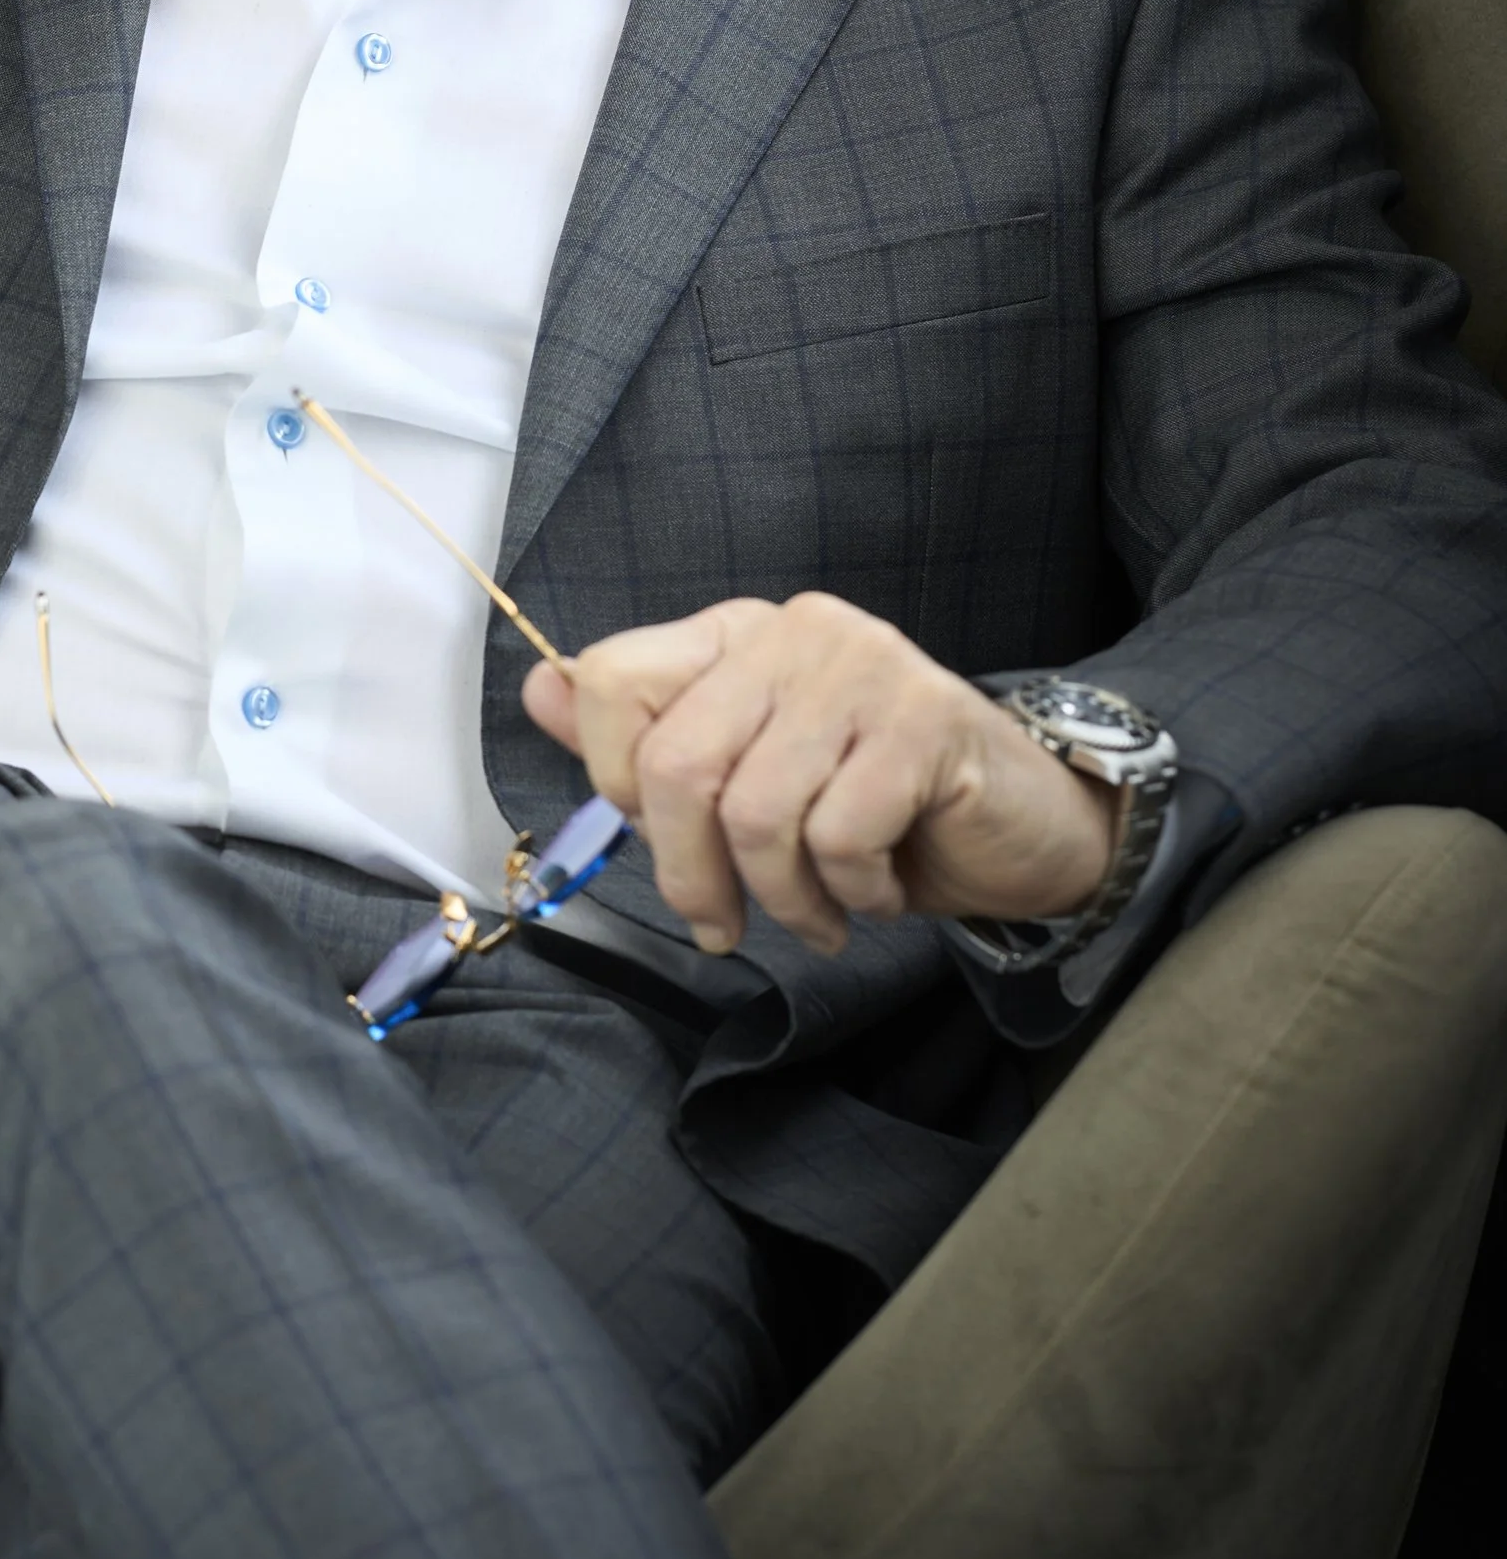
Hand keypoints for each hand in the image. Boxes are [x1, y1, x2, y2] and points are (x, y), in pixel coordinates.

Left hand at [524, 591, 1116, 958]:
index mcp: (733, 636)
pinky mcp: (925, 718)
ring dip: (783, 898)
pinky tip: (876, 889)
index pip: (612, 681)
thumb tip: (539, 688)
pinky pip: (840, 835)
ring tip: (819, 914)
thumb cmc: (873, 809)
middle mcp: (792, 631)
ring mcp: (862, 666)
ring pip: (758, 812)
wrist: (1018, 827)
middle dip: (692, 873)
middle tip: (726, 927)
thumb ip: (643, 740)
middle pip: (676, 764)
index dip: (615, 783)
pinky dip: (851, 892)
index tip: (662, 839)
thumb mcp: (746, 778)